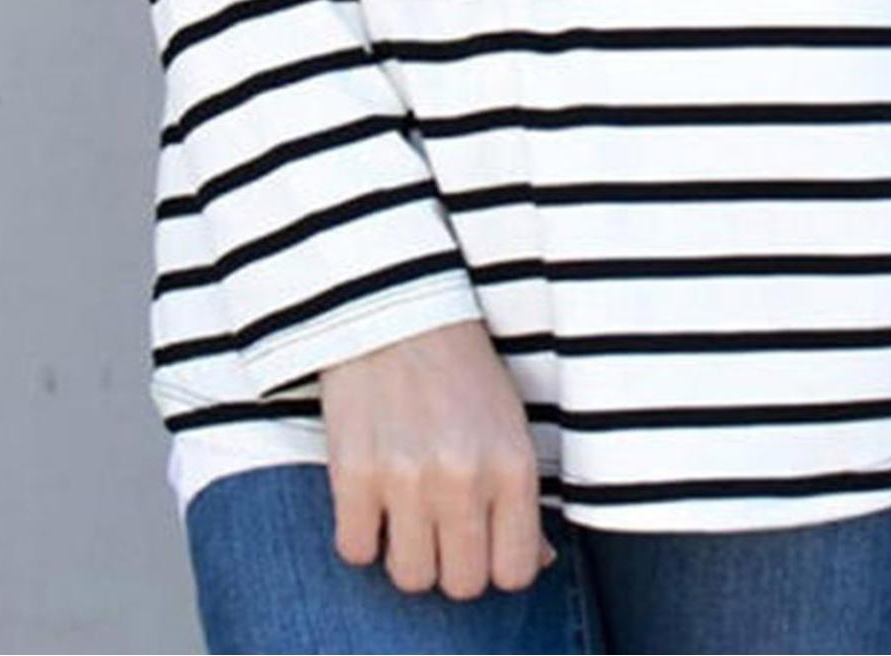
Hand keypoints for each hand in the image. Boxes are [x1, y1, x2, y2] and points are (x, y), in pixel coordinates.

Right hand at [318, 318, 557, 599]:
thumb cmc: (458, 367)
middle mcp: (464, 477)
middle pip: (461, 585)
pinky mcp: (354, 471)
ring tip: (403, 511)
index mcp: (513, 465)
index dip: (495, 565)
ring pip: (409, 578)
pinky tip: (369, 496)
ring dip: (404, 552)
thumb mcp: (508, 422)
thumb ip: (521, 495)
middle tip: (438, 526)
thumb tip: (537, 561)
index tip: (480, 543)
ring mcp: (407, 477)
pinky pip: (355, 549)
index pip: (515, 572)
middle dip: (449, 563)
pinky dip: (359, 532)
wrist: (394, 305)